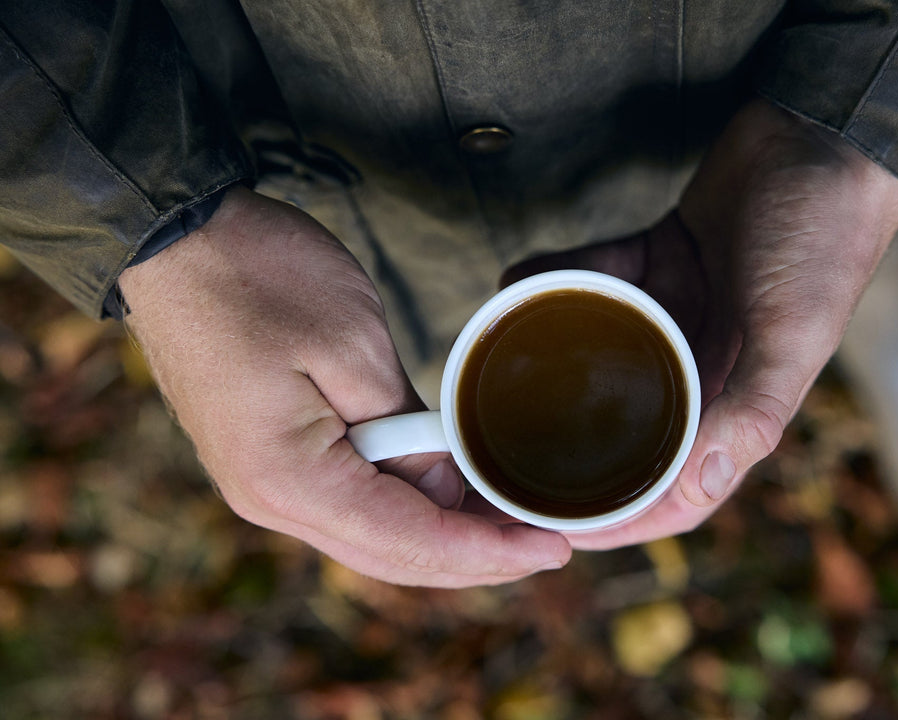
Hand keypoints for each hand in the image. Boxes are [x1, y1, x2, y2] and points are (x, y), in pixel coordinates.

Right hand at [119, 187, 569, 585]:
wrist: (172, 239)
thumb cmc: (259, 276)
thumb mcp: (354, 346)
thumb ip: (407, 431)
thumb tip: (445, 489)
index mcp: (288, 479)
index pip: (408, 541)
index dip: (486, 552)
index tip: (550, 550)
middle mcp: (271, 500)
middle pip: (391, 555)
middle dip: (473, 557)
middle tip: (546, 546)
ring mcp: (263, 483)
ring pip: (372, 535)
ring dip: (443, 536)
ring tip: (512, 526)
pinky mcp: (268, 458)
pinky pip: (350, 503)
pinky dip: (407, 508)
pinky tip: (450, 495)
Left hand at [503, 99, 897, 548]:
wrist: (823, 136)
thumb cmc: (821, 239)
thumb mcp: (794, 333)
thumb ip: (754, 410)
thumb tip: (700, 487)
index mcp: (738, 398)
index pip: (676, 484)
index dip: (619, 515)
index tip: (554, 527)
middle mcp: (704, 364)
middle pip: (627, 425)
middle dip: (568, 445)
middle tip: (501, 455)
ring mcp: (677, 312)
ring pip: (603, 351)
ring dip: (553, 356)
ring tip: (493, 361)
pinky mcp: (658, 259)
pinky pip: (597, 278)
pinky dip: (560, 278)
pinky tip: (517, 281)